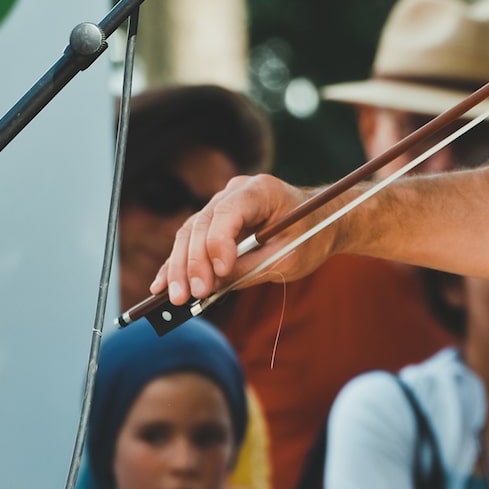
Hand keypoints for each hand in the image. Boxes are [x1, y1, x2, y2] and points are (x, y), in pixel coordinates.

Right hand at [153, 173, 338, 305]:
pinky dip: (179, 264)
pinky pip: (192, 241)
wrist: (325, 221)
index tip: (220, 273)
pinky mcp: (217, 221)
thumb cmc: (313, 236)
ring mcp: (223, 204)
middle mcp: (236, 191)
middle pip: (201, 224)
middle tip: (190, 296)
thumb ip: (251, 268)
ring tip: (175, 298)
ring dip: (180, 268)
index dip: (217, 244)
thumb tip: (212, 285)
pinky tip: (162, 286)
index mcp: (261, 190)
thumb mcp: (290, 258)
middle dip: (192, 263)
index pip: (226, 213)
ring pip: (189, 233)